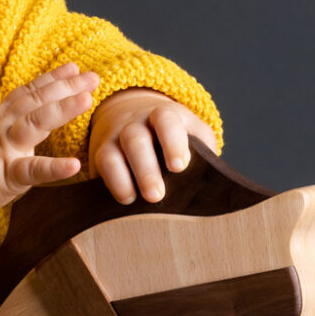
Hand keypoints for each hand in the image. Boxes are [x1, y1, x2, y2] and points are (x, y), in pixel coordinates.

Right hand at [0, 63, 99, 214]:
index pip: (25, 95)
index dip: (50, 80)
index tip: (72, 68)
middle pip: (36, 101)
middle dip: (65, 87)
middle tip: (93, 77)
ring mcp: (3, 150)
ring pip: (35, 123)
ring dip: (62, 109)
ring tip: (86, 99)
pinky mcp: (4, 177)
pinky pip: (31, 171)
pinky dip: (54, 168)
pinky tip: (75, 165)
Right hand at [88, 90, 219, 204]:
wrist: (136, 118)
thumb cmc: (175, 137)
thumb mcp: (193, 135)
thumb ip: (204, 151)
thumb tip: (213, 178)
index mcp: (165, 115)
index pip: (166, 121)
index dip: (172, 143)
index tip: (179, 167)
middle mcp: (136, 123)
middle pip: (136, 140)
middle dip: (145, 169)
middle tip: (156, 196)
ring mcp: (116, 137)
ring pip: (113, 154)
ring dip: (123, 179)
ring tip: (133, 200)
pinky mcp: (102, 153)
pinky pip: (101, 166)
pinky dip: (111, 183)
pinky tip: (125, 198)